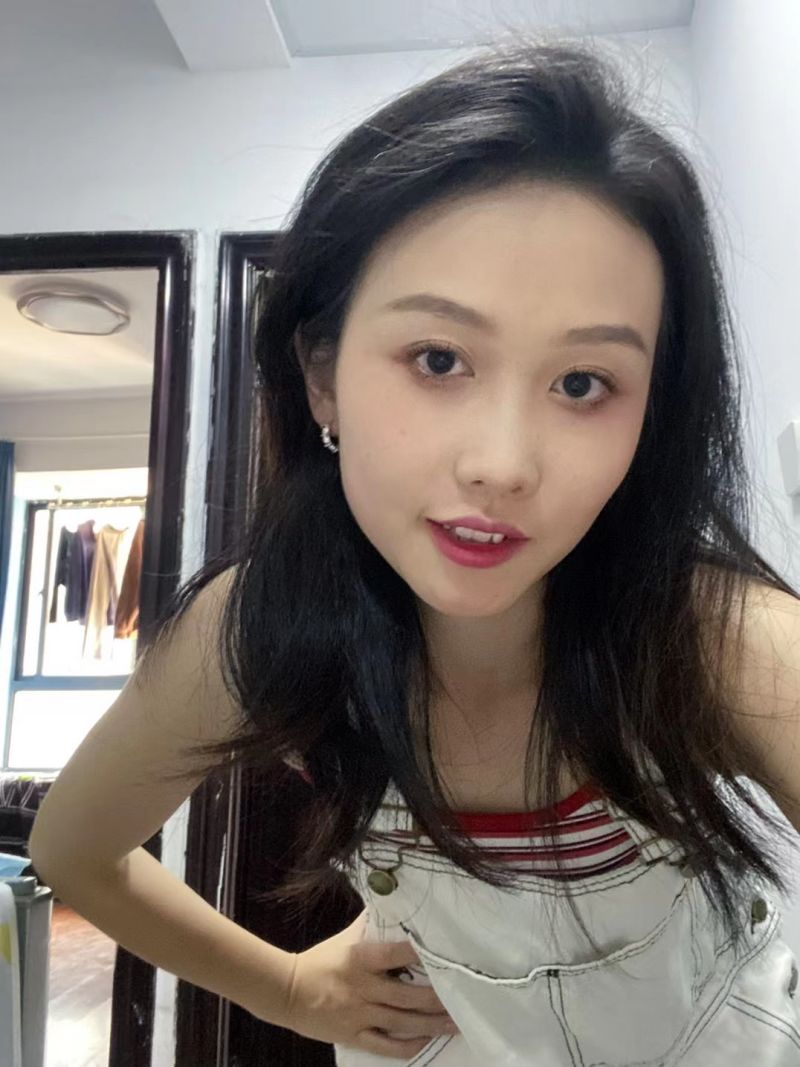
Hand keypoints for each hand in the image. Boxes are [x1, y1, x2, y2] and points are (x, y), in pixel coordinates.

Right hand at [283, 909, 459, 1058]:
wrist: (287, 992)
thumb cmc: (322, 960)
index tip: (446, 956)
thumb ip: (371, 923)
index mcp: (360, 958)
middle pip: (406, 996)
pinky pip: (386, 1046)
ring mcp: (359, 1015)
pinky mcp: (354, 1036)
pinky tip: (426, 1041)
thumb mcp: (346, 937)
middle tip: (462, 997)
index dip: (420, 955)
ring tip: (456, 1022)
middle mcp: (363, 988)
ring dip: (431, 1024)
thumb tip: (395, 898)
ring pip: (402, 1023)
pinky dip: (408, 1046)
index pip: (395, 954)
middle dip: (437, 999)